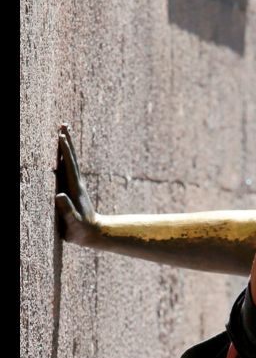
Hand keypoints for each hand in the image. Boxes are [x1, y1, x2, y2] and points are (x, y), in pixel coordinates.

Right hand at [54, 124, 100, 245]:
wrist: (94, 233)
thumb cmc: (81, 230)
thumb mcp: (73, 222)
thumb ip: (67, 210)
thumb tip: (59, 195)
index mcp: (75, 189)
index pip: (69, 166)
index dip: (64, 151)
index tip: (60, 136)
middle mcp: (76, 183)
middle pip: (71, 158)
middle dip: (66, 142)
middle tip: (63, 124)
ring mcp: (75, 185)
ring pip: (70, 162)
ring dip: (66, 147)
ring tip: (62, 132)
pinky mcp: (73, 189)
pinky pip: (67, 169)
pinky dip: (63, 158)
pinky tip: (60, 154)